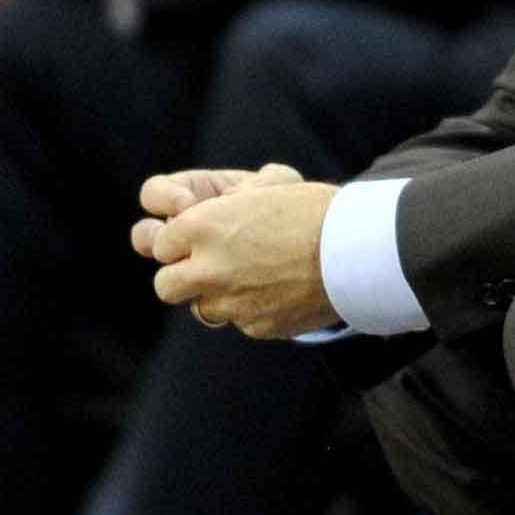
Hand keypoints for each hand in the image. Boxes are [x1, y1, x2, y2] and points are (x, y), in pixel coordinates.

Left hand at [136, 173, 340, 339]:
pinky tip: (279, 292)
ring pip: (202, 309)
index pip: (159, 244)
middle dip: (181, 277)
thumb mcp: (264, 188)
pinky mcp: (254, 326)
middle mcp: (208, 266)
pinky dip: (254, 310)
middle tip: (205, 269)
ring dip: (218, 296)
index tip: (194, 242)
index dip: (176, 243)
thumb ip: (225, 204)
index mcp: (202, 225)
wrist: (355, 250)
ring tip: (251, 279)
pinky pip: (241, 322)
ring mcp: (230, 301)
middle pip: (165, 286)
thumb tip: (208, 211)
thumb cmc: (314, 210)